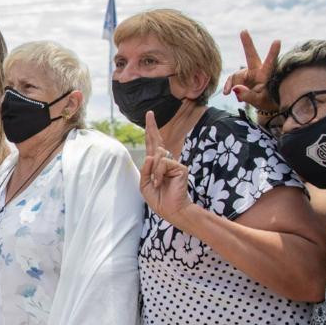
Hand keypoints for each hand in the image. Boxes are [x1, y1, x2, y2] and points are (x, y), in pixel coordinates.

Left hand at [140, 110, 193, 225]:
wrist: (171, 210)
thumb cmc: (159, 199)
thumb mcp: (145, 184)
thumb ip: (145, 169)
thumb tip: (151, 155)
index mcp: (156, 165)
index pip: (152, 145)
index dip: (151, 131)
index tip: (150, 116)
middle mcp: (165, 161)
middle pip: (157, 141)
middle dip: (152, 127)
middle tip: (149, 114)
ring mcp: (174, 163)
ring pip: (157, 156)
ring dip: (153, 172)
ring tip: (158, 183)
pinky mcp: (180, 167)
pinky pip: (163, 163)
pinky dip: (159, 174)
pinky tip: (162, 182)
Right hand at [221, 30, 280, 112]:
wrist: (266, 104)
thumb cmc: (269, 101)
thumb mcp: (259, 101)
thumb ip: (248, 96)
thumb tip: (234, 89)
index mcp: (266, 75)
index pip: (270, 63)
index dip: (273, 52)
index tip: (277, 41)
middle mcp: (257, 71)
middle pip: (251, 55)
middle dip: (247, 44)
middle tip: (243, 31)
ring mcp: (248, 73)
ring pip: (236, 76)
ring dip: (234, 86)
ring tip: (239, 98)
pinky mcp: (241, 78)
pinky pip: (231, 80)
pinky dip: (228, 86)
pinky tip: (226, 93)